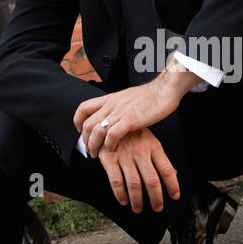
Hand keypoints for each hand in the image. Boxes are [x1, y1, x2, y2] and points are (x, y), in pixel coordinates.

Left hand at [74, 64, 198, 154]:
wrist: (165, 89)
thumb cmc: (151, 95)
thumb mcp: (127, 98)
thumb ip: (118, 107)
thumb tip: (114, 116)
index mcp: (110, 99)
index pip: (84, 107)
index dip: (77, 121)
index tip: (80, 130)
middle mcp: (111, 105)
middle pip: (87, 123)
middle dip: (85, 140)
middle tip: (90, 149)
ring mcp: (120, 112)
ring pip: (96, 131)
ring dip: (94, 145)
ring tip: (97, 154)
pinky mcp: (130, 119)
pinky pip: (112, 134)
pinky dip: (109, 144)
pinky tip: (113, 149)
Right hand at [97, 127, 180, 212]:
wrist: (108, 122)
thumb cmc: (131, 134)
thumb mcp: (149, 141)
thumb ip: (160, 158)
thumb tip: (174, 175)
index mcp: (153, 146)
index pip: (167, 169)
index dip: (172, 185)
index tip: (174, 196)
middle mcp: (140, 152)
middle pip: (152, 180)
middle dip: (156, 198)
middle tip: (158, 207)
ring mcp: (124, 156)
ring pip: (134, 184)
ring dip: (137, 200)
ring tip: (138, 208)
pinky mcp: (109, 159)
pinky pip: (116, 181)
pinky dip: (120, 194)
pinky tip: (123, 200)